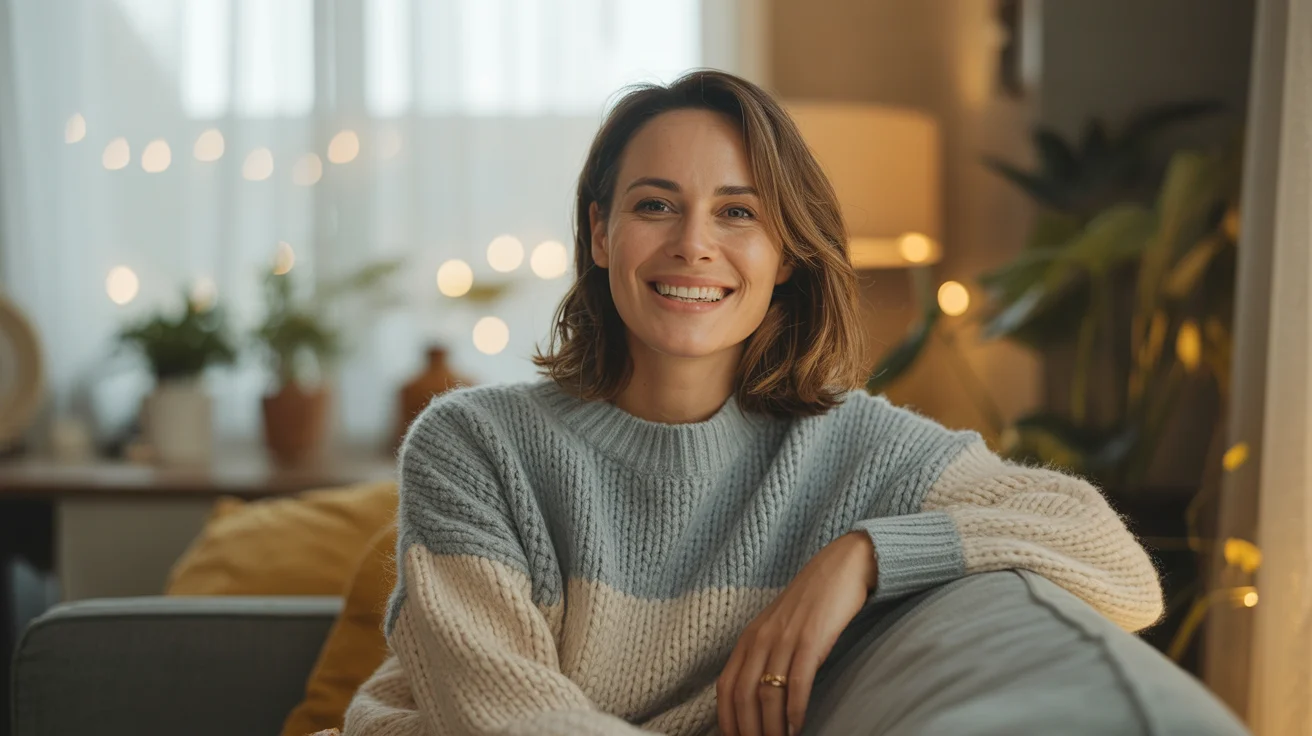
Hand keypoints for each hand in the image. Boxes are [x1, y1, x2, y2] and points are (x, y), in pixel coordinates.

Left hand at [716, 531, 876, 735]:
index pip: (725, 688)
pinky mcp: (810, 638)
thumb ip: (765, 657)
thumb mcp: (778, 629)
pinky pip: (797, 680)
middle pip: (742, 695)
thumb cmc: (811, 604)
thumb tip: (760, 698)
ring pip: (767, 692)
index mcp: (749, 638)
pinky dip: (794, 709)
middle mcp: (760, 638)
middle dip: (748, 730)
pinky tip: (797, 726)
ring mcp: (784, 637)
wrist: (840, 567)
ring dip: (771, 727)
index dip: (727, 720)